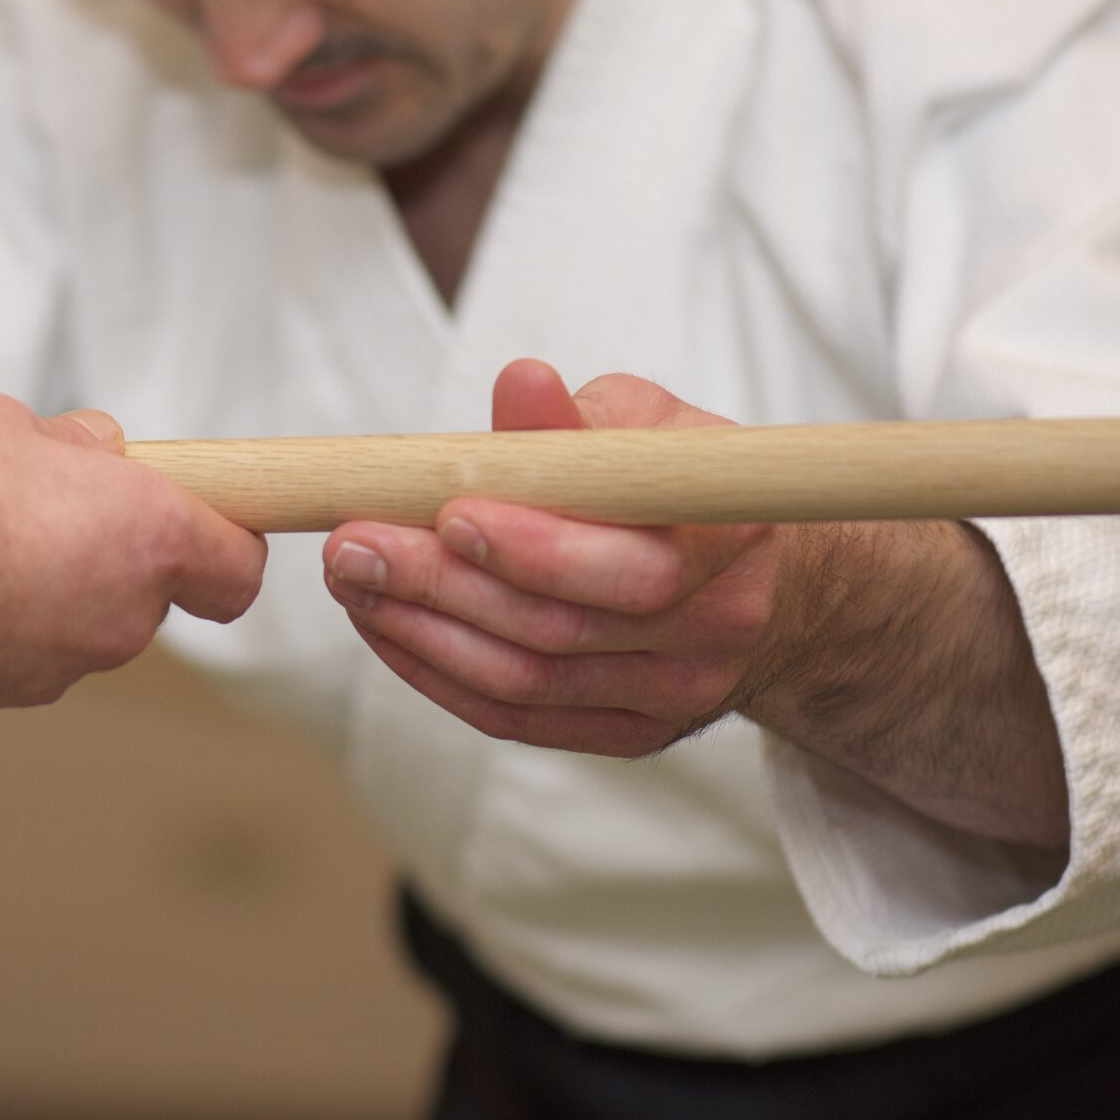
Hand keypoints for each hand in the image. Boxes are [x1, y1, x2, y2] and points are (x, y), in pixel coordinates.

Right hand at [0, 394, 265, 709]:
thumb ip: (65, 442)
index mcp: (149, 538)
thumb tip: (90, 450)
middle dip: (107, 545)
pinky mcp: (8, 695)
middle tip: (45, 500)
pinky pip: (26, 647)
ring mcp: (66, 665)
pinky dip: (3, 619)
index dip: (224, 541)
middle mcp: (124, 617)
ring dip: (50, 581)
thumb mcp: (2, 421)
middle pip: (147, 586)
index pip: (235, 568)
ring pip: (82, 616)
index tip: (198, 516)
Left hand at [321, 360, 808, 756]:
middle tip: (353, 547)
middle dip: (441, 587)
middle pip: (558, 631)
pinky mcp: (630, 735)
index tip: (446, 512)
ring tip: (352, 581)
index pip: (631, 568)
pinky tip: (385, 624)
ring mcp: (673, 696)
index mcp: (729, 540)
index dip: (534, 548)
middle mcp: (711, 632)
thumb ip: (577, 418)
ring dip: (421, 632)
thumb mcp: (652, 430)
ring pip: (526, 683)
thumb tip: (520, 384)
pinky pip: (516, 718)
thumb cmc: (685, 491)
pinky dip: (436, 674)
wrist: (767, 590)